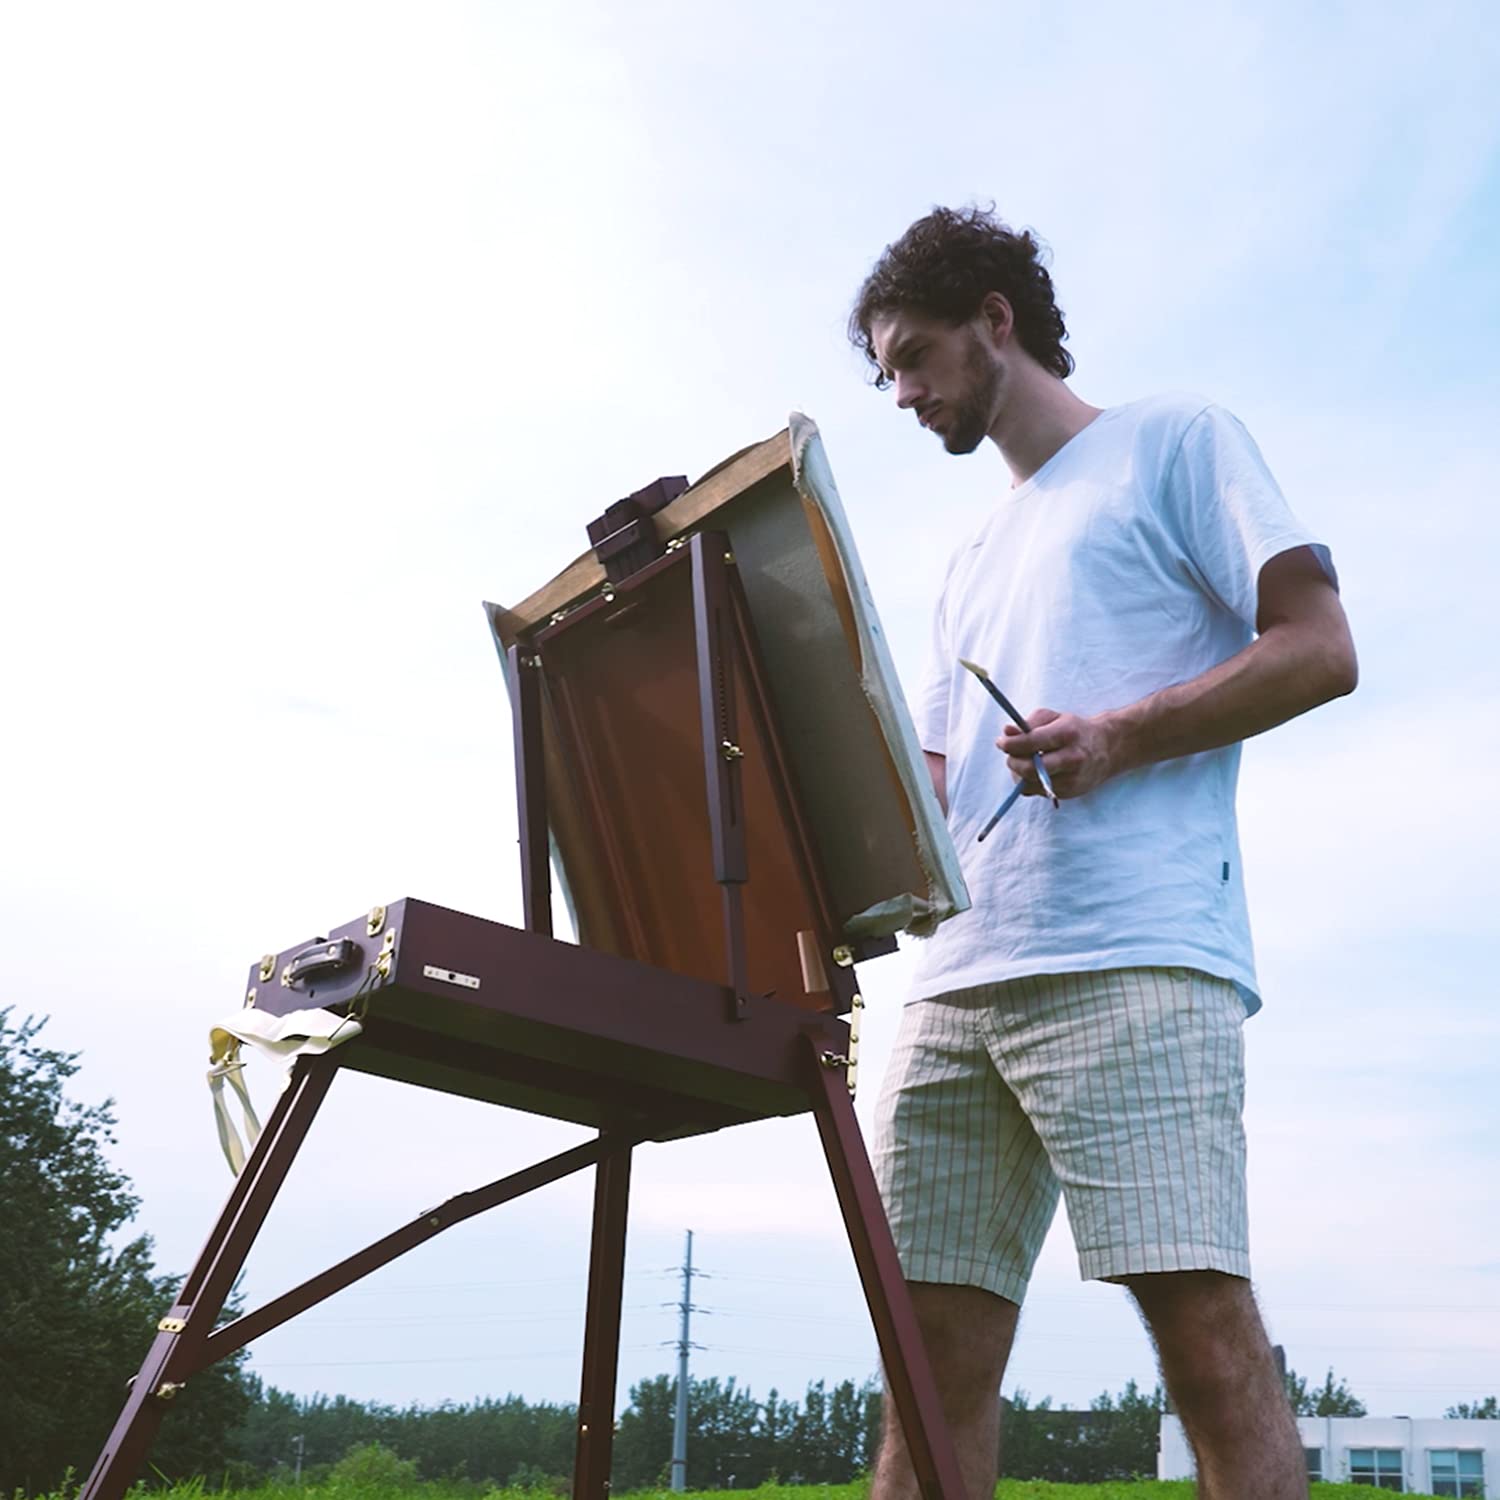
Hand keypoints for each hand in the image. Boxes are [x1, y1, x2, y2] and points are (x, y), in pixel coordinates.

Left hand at [998, 708, 1118, 799]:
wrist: (1107, 749)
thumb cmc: (1075, 730)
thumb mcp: (1054, 718)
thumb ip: (1028, 724)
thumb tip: (1006, 732)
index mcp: (1067, 734)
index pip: (1030, 743)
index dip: (1010, 744)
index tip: (1001, 742)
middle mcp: (1071, 758)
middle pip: (1028, 769)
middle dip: (1012, 762)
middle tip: (1010, 754)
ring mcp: (1071, 779)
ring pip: (1029, 784)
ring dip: (1018, 773)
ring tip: (1024, 761)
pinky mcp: (1068, 793)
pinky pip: (1036, 792)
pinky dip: (1028, 782)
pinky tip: (1035, 772)